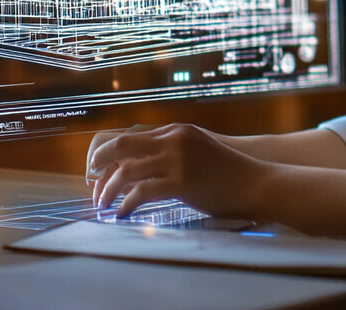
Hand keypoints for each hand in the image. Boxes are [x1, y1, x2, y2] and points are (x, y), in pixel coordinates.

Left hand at [88, 123, 267, 218]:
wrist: (254, 181)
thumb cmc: (227, 170)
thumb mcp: (197, 149)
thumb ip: (173, 150)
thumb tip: (145, 164)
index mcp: (176, 130)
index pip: (131, 137)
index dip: (109, 153)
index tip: (98, 170)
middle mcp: (173, 139)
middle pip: (122, 145)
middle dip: (99, 163)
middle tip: (90, 182)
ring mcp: (177, 159)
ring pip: (127, 172)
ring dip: (109, 191)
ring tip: (102, 206)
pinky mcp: (181, 181)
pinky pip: (141, 193)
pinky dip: (126, 206)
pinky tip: (122, 215)